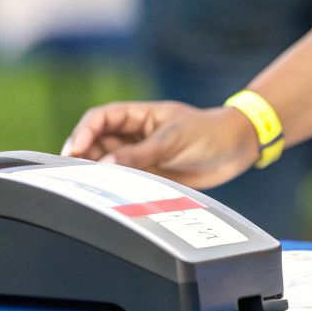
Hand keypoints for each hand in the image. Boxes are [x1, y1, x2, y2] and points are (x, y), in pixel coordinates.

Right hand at [61, 100, 260, 189]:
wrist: (236, 150)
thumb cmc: (208, 133)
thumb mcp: (172, 140)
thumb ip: (139, 154)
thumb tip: (104, 165)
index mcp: (138, 115)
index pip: (101, 118)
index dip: (84, 132)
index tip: (75, 151)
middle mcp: (134, 134)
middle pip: (97, 142)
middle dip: (84, 155)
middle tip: (75, 175)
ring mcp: (141, 155)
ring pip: (108, 163)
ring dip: (97, 173)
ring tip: (89, 187)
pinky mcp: (149, 175)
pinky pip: (125, 180)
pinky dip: (114, 186)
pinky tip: (108, 196)